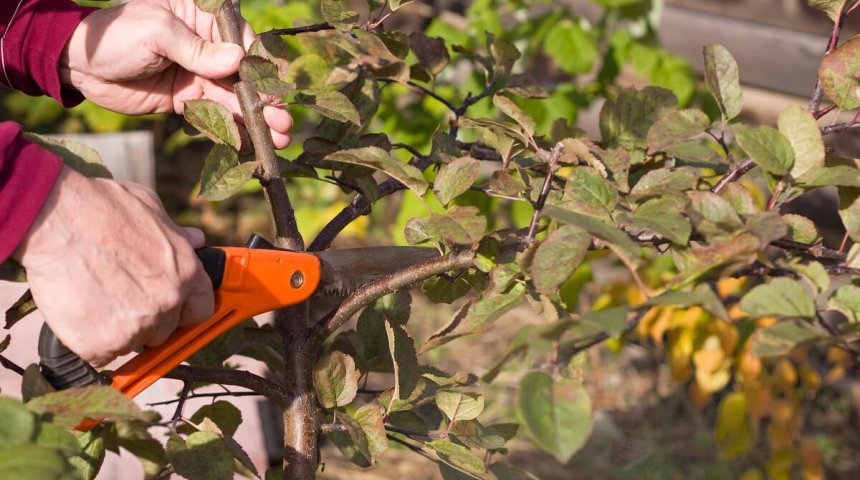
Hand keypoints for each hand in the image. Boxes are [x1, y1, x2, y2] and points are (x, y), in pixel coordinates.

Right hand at [14, 167, 214, 366]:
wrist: (53, 220)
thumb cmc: (99, 208)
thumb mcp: (150, 209)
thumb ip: (176, 233)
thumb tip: (195, 239)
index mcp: (185, 271)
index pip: (202, 308)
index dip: (184, 310)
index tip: (171, 310)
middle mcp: (167, 301)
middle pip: (165, 330)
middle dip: (147, 319)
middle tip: (120, 299)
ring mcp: (136, 325)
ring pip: (133, 343)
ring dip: (117, 330)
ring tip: (95, 299)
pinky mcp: (102, 342)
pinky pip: (101, 354)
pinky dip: (89, 341)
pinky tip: (80, 313)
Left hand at [60, 0, 290, 148]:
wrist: (79, 65)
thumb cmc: (115, 36)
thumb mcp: (156, 33)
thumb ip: (197, 49)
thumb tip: (238, 60)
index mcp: (202, 18)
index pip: (242, 42)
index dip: (262, 69)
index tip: (276, 92)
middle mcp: (206, 46)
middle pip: (245, 76)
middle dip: (265, 101)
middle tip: (284, 123)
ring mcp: (198, 74)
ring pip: (234, 99)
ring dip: (256, 120)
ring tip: (278, 139)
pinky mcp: (188, 99)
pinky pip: (216, 116)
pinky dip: (233, 131)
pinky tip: (251, 144)